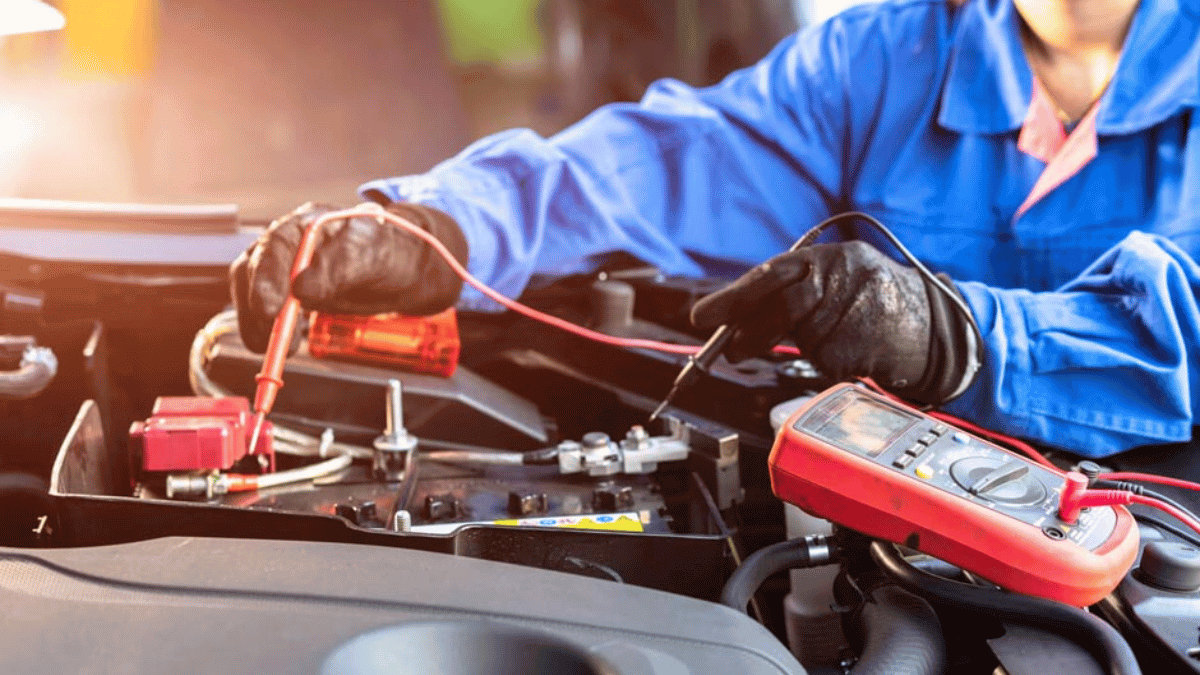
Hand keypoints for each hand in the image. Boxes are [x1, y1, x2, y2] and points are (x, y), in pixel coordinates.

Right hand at [230, 201, 467, 352]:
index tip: (270, 310)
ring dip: (257, 323)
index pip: (275, 245)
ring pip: (252, 291)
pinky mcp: (285, 292)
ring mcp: (283, 267)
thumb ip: (340, 267)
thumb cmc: (387, 253)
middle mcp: (288, 243)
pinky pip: (264, 311)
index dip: (266, 278)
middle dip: (257, 306)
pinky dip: (266, 331)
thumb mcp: (373, 254)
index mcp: (308, 223)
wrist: (399, 269)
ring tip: (280, 349)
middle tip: (271, 340)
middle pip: (254, 268)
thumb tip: (302, 289)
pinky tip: (283, 345)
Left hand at [690, 241, 977, 403]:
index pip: (771, 273)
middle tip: (731, 351)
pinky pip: (827, 361)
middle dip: (750, 331)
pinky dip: (832, 363)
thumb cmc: (880, 304)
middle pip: (780, 306)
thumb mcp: (841, 280)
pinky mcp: (866, 340)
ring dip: (806, 347)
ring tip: (837, 339)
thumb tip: (738, 316)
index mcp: (832, 256)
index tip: (702, 316)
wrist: (941, 326)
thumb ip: (797, 289)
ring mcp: (858, 306)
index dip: (733, 296)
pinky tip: (858, 350)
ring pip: (803, 338)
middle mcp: (844, 274)